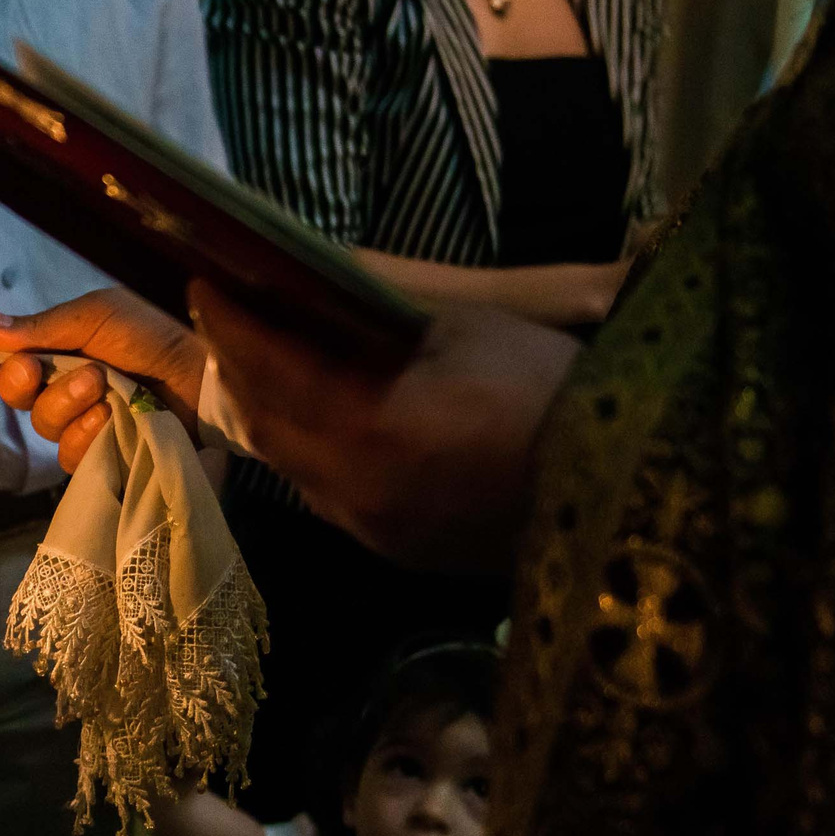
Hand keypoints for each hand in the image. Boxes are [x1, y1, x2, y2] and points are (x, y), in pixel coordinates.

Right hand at [0, 289, 207, 472]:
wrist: (202, 378)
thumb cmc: (153, 338)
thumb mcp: (97, 316)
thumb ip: (41, 326)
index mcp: (59, 349)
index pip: (6, 362)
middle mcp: (64, 386)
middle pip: (15, 396)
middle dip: (20, 382)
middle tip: (36, 370)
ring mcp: (83, 422)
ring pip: (42, 424)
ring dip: (65, 403)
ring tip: (100, 385)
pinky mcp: (102, 453)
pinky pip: (70, 454)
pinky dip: (86, 434)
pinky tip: (108, 418)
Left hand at [189, 280, 581, 573]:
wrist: (629, 490)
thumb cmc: (552, 390)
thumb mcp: (463, 332)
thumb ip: (376, 323)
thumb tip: (314, 300)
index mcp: (367, 423)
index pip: (269, 366)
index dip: (231, 325)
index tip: (205, 284)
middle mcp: (352, 485)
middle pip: (265, 424)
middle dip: (239, 371)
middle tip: (228, 320)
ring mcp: (371, 527)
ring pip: (292, 466)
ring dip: (270, 416)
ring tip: (264, 365)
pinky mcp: (396, 551)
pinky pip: (328, 496)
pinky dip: (310, 454)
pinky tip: (320, 423)